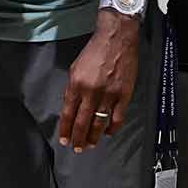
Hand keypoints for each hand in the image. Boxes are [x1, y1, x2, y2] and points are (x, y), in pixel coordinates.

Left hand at [59, 10, 139, 152]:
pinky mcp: (123, 95)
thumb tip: (71, 107)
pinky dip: (112, 128)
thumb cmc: (94, 51)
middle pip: (82, 122)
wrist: (115, 39)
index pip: (68, 113)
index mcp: (76, 84)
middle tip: (77, 148)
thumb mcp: (75, 67)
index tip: (64, 139)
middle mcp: (91, 91)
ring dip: (93, 137)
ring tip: (90, 145)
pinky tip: (108, 133)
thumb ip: (73, 88)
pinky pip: (117, 118)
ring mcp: (108, 94)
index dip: (65, 129)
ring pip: (99, 124)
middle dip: (78, 137)